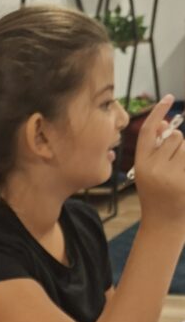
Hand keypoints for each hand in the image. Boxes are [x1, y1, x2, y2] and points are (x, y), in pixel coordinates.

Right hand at [134, 95, 184, 229]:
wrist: (163, 223)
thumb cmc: (156, 194)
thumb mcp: (149, 171)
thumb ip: (155, 147)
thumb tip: (164, 122)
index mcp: (141, 164)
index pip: (149, 131)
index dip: (158, 112)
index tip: (169, 98)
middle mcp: (154, 168)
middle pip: (175, 137)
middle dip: (178, 145)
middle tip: (173, 166)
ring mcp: (171, 176)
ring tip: (178, 175)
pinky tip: (182, 180)